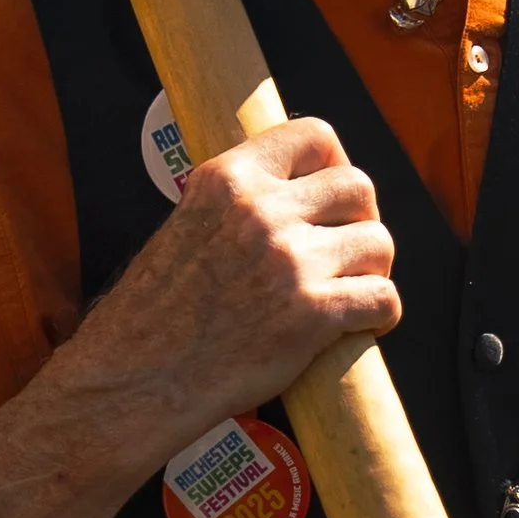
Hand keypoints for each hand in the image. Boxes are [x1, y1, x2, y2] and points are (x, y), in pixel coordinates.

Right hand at [56, 114, 399, 482]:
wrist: (133, 382)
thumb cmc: (152, 316)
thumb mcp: (185, 228)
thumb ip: (238, 206)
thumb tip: (295, 198)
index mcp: (227, 180)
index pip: (313, 135)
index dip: (335, 164)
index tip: (329, 197)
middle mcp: (262, 212)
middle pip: (358, 187)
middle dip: (361, 219)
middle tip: (344, 251)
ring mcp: (291, 263)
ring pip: (379, 243)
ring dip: (372, 269)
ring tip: (350, 290)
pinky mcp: (312, 316)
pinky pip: (384, 299)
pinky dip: (381, 314)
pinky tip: (361, 325)